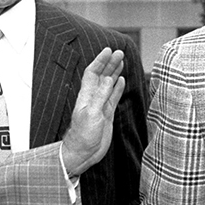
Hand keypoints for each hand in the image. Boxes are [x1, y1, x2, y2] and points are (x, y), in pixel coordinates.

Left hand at [60, 48, 126, 176]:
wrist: (83, 154)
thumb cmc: (83, 136)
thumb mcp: (92, 114)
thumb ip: (101, 96)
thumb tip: (109, 79)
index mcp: (86, 96)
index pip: (93, 73)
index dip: (100, 61)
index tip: (108, 50)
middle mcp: (93, 98)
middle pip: (101, 76)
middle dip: (109, 63)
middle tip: (119, 52)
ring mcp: (100, 106)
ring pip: (108, 84)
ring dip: (114, 73)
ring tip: (121, 62)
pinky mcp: (106, 115)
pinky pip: (113, 97)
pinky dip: (117, 88)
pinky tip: (122, 81)